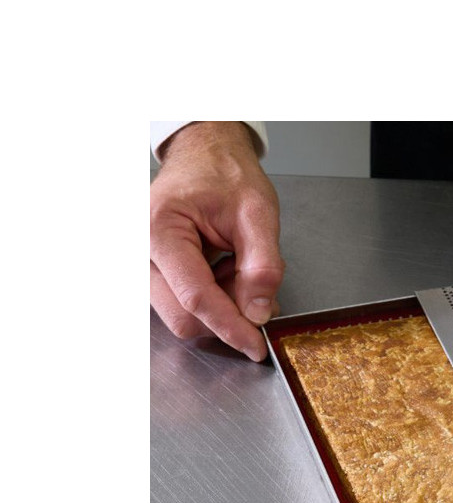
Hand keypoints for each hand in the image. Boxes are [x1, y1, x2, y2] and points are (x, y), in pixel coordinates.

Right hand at [150, 122, 284, 361]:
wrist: (205, 156)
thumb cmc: (224, 173)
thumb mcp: (257, 212)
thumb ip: (262, 265)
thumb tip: (258, 313)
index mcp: (160, 230)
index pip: (195, 298)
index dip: (230, 326)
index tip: (257, 346)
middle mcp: (141, 253)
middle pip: (184, 316)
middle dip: (227, 316)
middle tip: (259, 292)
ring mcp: (144, 267)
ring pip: (185, 315)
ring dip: (222, 305)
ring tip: (239, 267)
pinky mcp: (155, 275)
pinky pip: (185, 304)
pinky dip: (215, 298)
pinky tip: (226, 270)